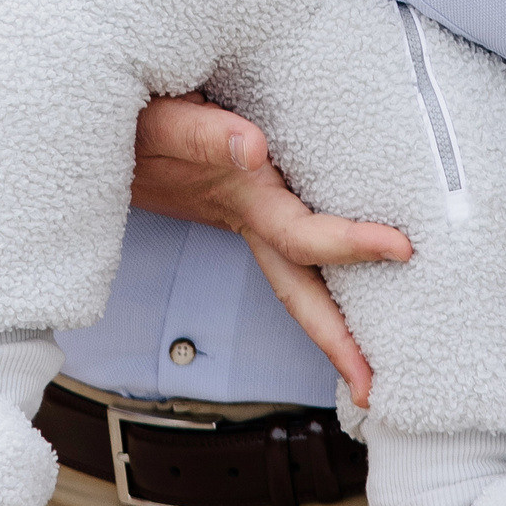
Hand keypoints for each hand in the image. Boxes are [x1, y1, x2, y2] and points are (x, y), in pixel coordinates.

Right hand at [130, 97, 412, 406]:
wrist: (104, 122)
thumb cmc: (135, 116)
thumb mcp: (163, 120)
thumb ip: (204, 134)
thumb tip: (255, 149)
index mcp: (238, 198)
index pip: (300, 237)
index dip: (349, 244)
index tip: (401, 248)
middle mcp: (247, 212)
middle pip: (297, 289)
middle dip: (334, 341)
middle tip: (370, 389)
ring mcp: (245, 207)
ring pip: (296, 271)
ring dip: (332, 314)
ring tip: (374, 353)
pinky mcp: (245, 190)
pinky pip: (295, 234)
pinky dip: (326, 260)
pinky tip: (354, 273)